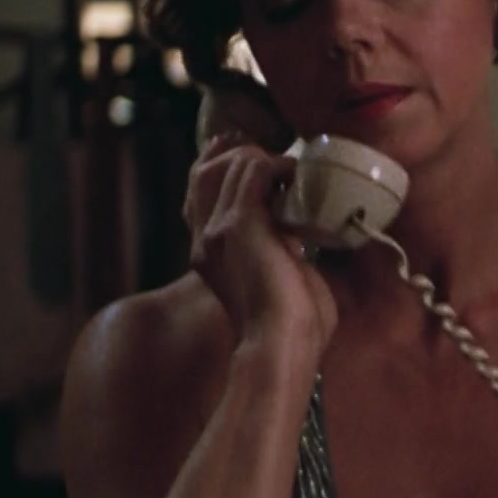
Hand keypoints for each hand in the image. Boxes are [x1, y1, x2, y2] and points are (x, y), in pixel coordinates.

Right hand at [184, 133, 337, 370]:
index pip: (197, 192)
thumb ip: (278, 251)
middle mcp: (204, 239)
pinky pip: (254, 169)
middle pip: (207, 170)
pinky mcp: (239, 224)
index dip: (222, 165)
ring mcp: (217, 230)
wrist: (282, 343)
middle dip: (247, 156)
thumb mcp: (278, 279)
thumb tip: (299, 233)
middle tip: (284, 167)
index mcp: (208, 255)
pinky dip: (281, 164)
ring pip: (233, 163)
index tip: (254, 154)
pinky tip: (298, 178)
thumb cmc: (292, 324)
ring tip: (295, 175)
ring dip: (270, 159)